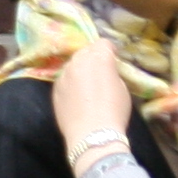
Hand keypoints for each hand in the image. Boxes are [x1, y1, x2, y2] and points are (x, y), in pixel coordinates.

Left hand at [51, 38, 133, 156]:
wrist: (92, 134)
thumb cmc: (114, 111)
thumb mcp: (122, 87)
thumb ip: (112, 73)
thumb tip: (106, 70)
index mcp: (99, 58)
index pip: (103, 43)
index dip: (109, 50)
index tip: (113, 59)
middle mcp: (78, 61)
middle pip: (85, 51)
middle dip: (93, 57)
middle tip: (99, 71)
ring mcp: (64, 74)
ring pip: (72, 65)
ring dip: (80, 69)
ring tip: (87, 85)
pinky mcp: (55, 88)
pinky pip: (64, 79)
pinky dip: (70, 83)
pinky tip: (76, 97)